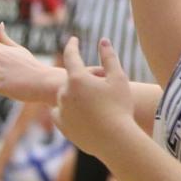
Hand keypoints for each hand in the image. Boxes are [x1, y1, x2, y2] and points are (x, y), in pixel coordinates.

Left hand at [53, 37, 133, 155]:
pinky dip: (69, 110)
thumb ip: (109, 58)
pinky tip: (83, 115)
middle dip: (84, 80)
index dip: (73, 46)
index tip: (73, 40)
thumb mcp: (119, 79)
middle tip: (103, 87)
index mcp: (77, 78)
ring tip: (98, 104)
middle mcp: (64, 92)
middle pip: (72, 80)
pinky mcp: (61, 125)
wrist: (114, 140)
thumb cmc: (120, 107)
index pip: (71, 55)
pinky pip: (61, 113)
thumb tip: (103, 40)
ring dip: (78, 96)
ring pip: (67, 96)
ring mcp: (60, 109)